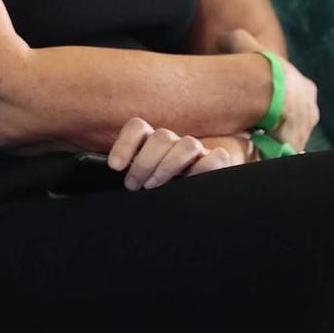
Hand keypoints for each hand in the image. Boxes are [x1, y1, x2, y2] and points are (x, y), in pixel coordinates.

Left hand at [106, 118, 238, 188]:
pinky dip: (203, 169)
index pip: (139, 127)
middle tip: (133, 185)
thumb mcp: (140, 180)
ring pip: (187, 144)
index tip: (115, 166)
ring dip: (169, 165)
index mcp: (154, 143)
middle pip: (161, 136)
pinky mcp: (220, 164)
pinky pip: (217, 158)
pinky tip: (189, 182)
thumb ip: (129, 173)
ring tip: (154, 186)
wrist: (194, 205)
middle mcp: (176, 143)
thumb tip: (113, 170)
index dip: (125, 143)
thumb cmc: (160, 191)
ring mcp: (199, 152)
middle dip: (144, 162)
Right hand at [222, 29, 320, 151]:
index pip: (294, 96)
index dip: (278, 99)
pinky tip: (253, 149)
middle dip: (279, 121)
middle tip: (257, 123)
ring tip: (251, 138)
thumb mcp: (243, 41)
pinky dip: (269, 152)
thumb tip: (224, 37)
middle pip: (295, 119)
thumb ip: (236, 39)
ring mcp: (304, 131)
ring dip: (273, 137)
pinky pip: (280, 151)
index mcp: (305, 87)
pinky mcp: (293, 147)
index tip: (262, 102)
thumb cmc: (258, 64)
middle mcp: (310, 110)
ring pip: (288, 136)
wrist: (267, 88)